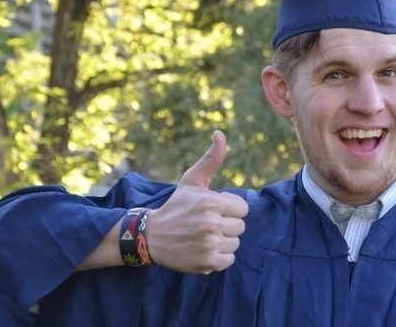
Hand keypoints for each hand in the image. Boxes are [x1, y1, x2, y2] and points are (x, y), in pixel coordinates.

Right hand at [147, 130, 248, 273]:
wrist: (153, 236)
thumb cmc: (177, 205)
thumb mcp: (192, 180)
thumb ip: (211, 158)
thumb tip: (220, 133)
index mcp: (211, 202)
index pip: (243, 208)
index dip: (230, 207)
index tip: (214, 209)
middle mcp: (212, 224)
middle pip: (240, 226)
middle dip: (226, 223)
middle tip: (206, 223)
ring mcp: (210, 245)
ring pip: (235, 243)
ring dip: (223, 240)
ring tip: (203, 235)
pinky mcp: (208, 263)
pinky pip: (229, 259)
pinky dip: (219, 256)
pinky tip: (203, 248)